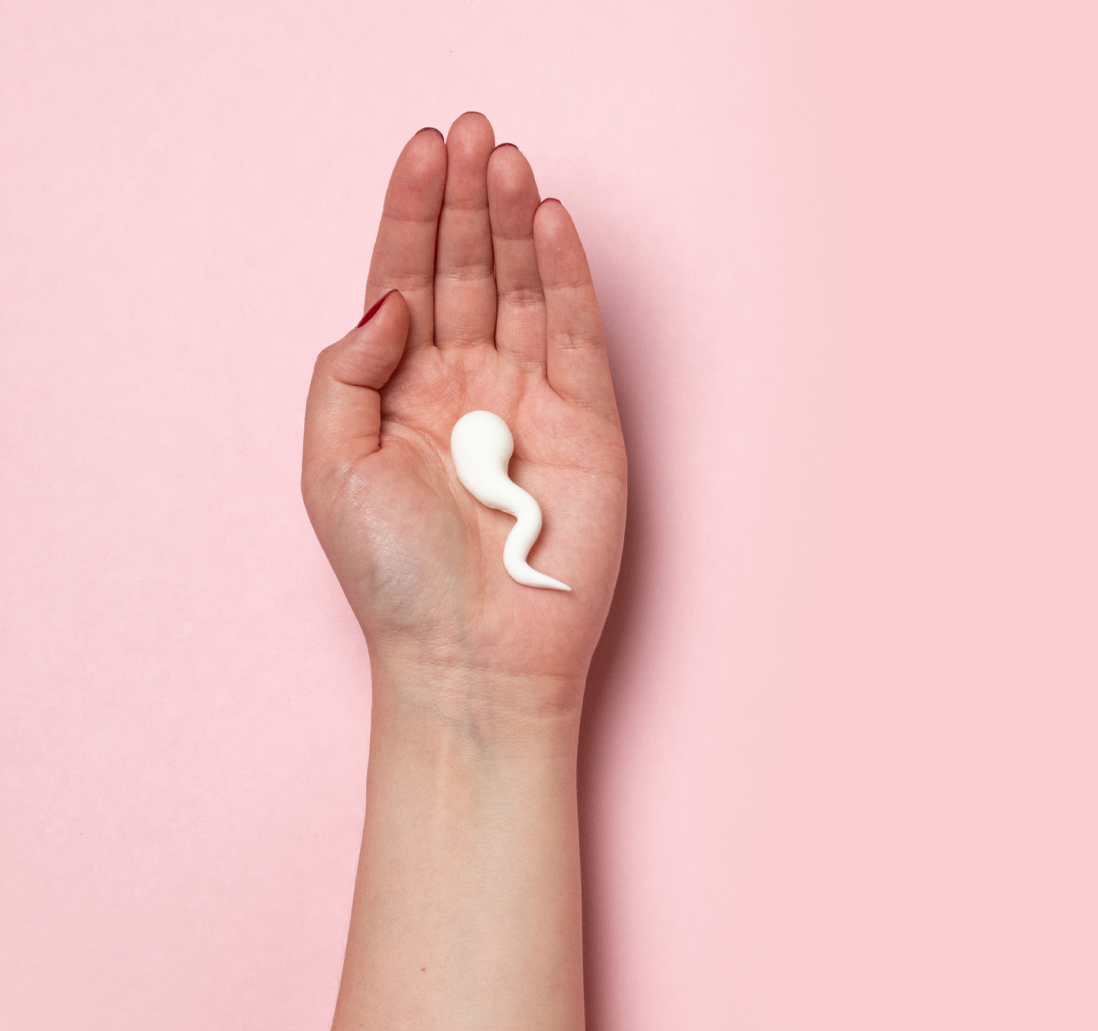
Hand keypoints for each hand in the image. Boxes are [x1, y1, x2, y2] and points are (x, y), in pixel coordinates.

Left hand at [302, 113, 626, 718]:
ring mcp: (531, 400)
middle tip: (474, 129)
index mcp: (401, 390)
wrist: (472, 657)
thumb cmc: (394, 579)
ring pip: (525, 287)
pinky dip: (569, 276)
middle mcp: (467, 382)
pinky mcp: (589, 423)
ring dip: (517, 220)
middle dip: (468, 198)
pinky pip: (579, 334)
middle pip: (468, 267)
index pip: (406, 277)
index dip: (413, 211)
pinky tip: (553, 221)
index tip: (423, 147)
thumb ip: (349, 369)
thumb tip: (392, 298)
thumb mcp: (329, 464)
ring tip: (509, 158)